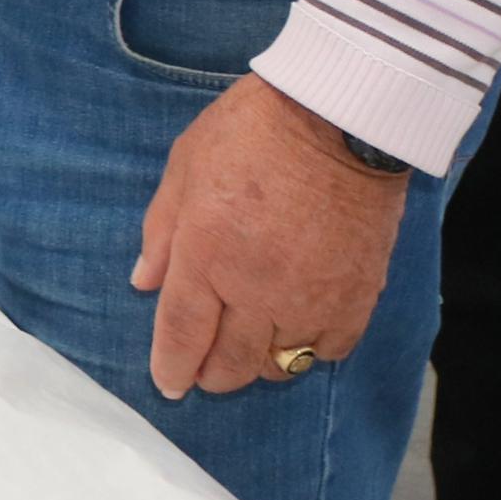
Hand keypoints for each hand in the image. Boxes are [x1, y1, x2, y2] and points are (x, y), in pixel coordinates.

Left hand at [131, 75, 408, 399]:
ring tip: (251, 342)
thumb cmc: (253, 130)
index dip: (172, 368)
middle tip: (206, 366)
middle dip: (211, 374)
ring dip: (259, 362)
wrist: (340, 116)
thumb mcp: (185, 166)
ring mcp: (310, 299)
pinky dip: (311, 347)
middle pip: (230, 365)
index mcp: (207, 255)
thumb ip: (161, 231)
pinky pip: (329, 350)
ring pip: (279, 366)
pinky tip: (300, 326)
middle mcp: (257, 289)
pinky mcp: (356, 298)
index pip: (182, 336)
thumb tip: (143, 282)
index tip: (170, 383)